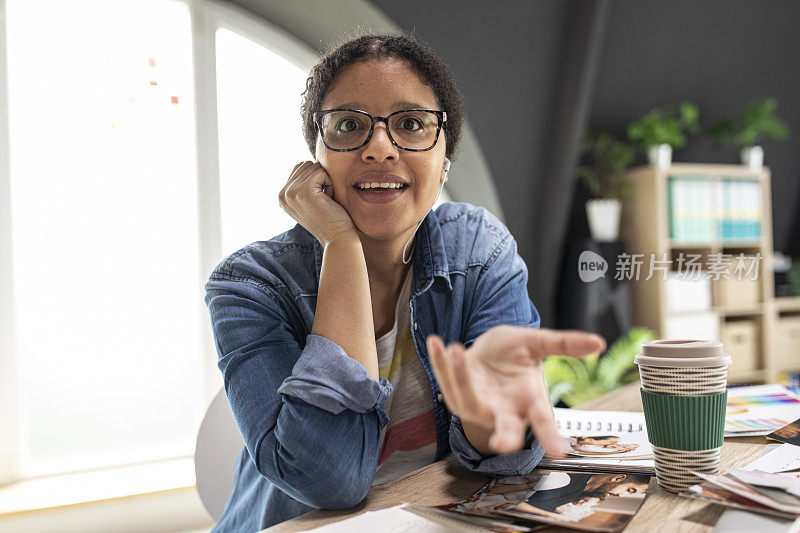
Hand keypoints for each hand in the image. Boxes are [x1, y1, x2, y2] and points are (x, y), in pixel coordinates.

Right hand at [279, 161, 357, 245]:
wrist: (337, 239)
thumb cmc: (329, 218)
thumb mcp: (309, 200)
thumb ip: (301, 183)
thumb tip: (302, 162)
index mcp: (281, 196)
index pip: (299, 168)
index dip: (315, 180)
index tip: (317, 201)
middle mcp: (282, 194)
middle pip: (306, 164)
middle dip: (320, 180)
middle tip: (322, 201)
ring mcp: (291, 192)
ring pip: (314, 166)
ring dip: (325, 182)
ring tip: (325, 201)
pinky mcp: (304, 190)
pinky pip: (321, 172)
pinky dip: (330, 185)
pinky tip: (328, 201)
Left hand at [426, 326, 605, 456]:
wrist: (486, 353)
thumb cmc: (514, 355)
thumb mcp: (537, 344)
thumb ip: (564, 344)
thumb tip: (598, 343)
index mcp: (528, 401)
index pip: (542, 421)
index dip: (550, 436)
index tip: (559, 453)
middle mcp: (502, 410)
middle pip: (504, 430)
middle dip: (503, 437)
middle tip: (501, 444)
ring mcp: (476, 404)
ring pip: (467, 399)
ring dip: (460, 377)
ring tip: (456, 351)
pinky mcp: (455, 394)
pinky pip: (445, 380)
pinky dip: (439, 361)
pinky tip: (435, 342)